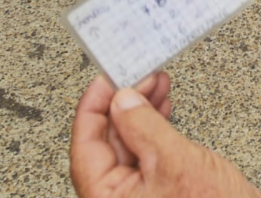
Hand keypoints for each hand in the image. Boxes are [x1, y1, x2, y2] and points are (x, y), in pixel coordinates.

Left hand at [70, 74, 260, 197]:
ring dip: (141, 109)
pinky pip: (146, 151)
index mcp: (105, 196)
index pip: (86, 141)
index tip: (110, 76)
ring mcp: (136, 194)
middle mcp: (115, 197)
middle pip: (105, 140)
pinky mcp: (157, 189)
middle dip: (124, 101)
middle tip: (139, 73)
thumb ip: (144, 128)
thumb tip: (122, 100)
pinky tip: (162, 107)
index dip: (96, 103)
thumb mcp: (174, 162)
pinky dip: (154, 125)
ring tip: (156, 83)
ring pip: (127, 143)